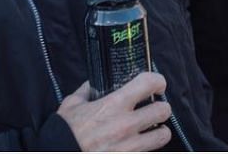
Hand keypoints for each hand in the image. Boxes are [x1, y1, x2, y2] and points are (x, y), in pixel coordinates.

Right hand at [57, 74, 172, 151]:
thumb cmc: (63, 132)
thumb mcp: (72, 105)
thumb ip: (86, 91)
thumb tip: (94, 83)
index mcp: (113, 105)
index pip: (149, 83)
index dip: (158, 81)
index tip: (157, 84)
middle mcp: (126, 124)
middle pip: (163, 110)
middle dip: (161, 108)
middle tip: (153, 109)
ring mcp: (129, 146)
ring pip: (163, 135)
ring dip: (159, 131)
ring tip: (151, 130)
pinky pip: (149, 152)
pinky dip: (147, 149)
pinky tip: (139, 145)